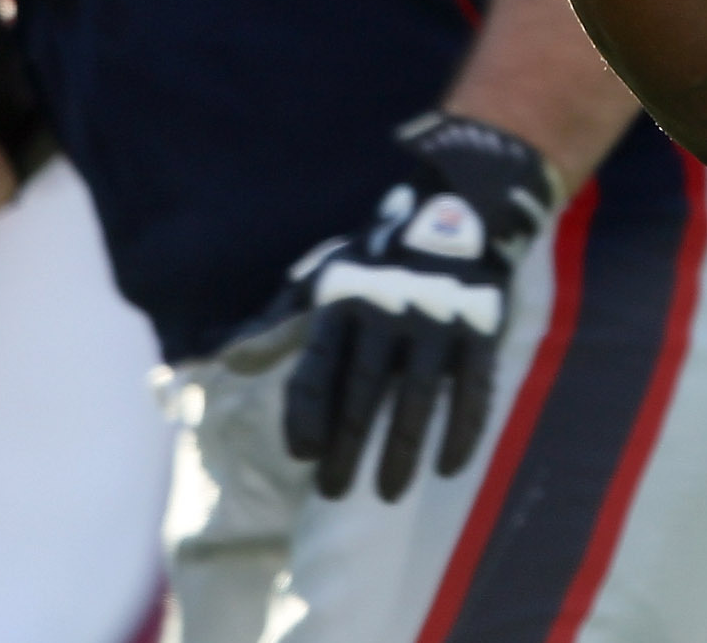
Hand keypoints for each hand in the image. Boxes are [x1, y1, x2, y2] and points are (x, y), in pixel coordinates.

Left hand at [278, 114, 557, 502]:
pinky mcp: (479, 331)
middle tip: (335, 491)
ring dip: (400, 454)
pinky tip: (447, 468)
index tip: (303, 456)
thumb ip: (280, 322)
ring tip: (388, 493)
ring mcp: (436, 322)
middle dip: (347, 451)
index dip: (306, 418)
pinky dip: (460, 433)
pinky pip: (472, 392)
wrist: (456, 214)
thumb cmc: (375, 261)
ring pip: (414, 402)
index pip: (317, 371)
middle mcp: (387, 313)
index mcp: (343, 303)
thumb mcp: (323, 277)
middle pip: (361, 396)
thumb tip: (228, 361)